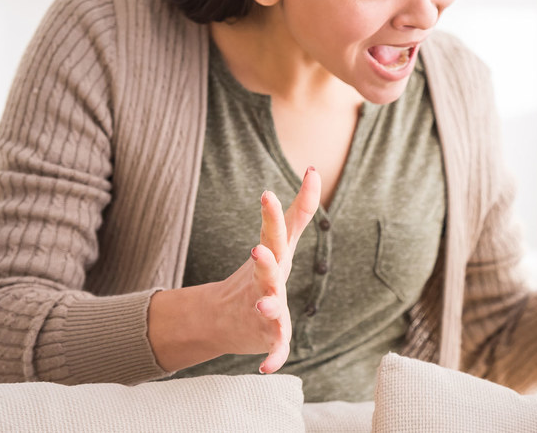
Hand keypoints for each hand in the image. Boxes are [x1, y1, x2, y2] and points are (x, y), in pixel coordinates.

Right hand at [215, 167, 320, 372]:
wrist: (223, 320)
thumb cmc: (261, 274)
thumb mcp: (282, 241)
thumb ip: (300, 208)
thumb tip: (314, 168)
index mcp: (271, 256)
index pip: (274, 233)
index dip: (273, 216)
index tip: (267, 194)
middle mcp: (264, 281)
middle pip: (268, 270)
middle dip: (264, 261)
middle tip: (257, 250)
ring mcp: (263, 309)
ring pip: (267, 308)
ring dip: (266, 307)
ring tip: (264, 306)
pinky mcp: (267, 336)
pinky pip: (272, 347)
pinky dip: (273, 357)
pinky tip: (269, 368)